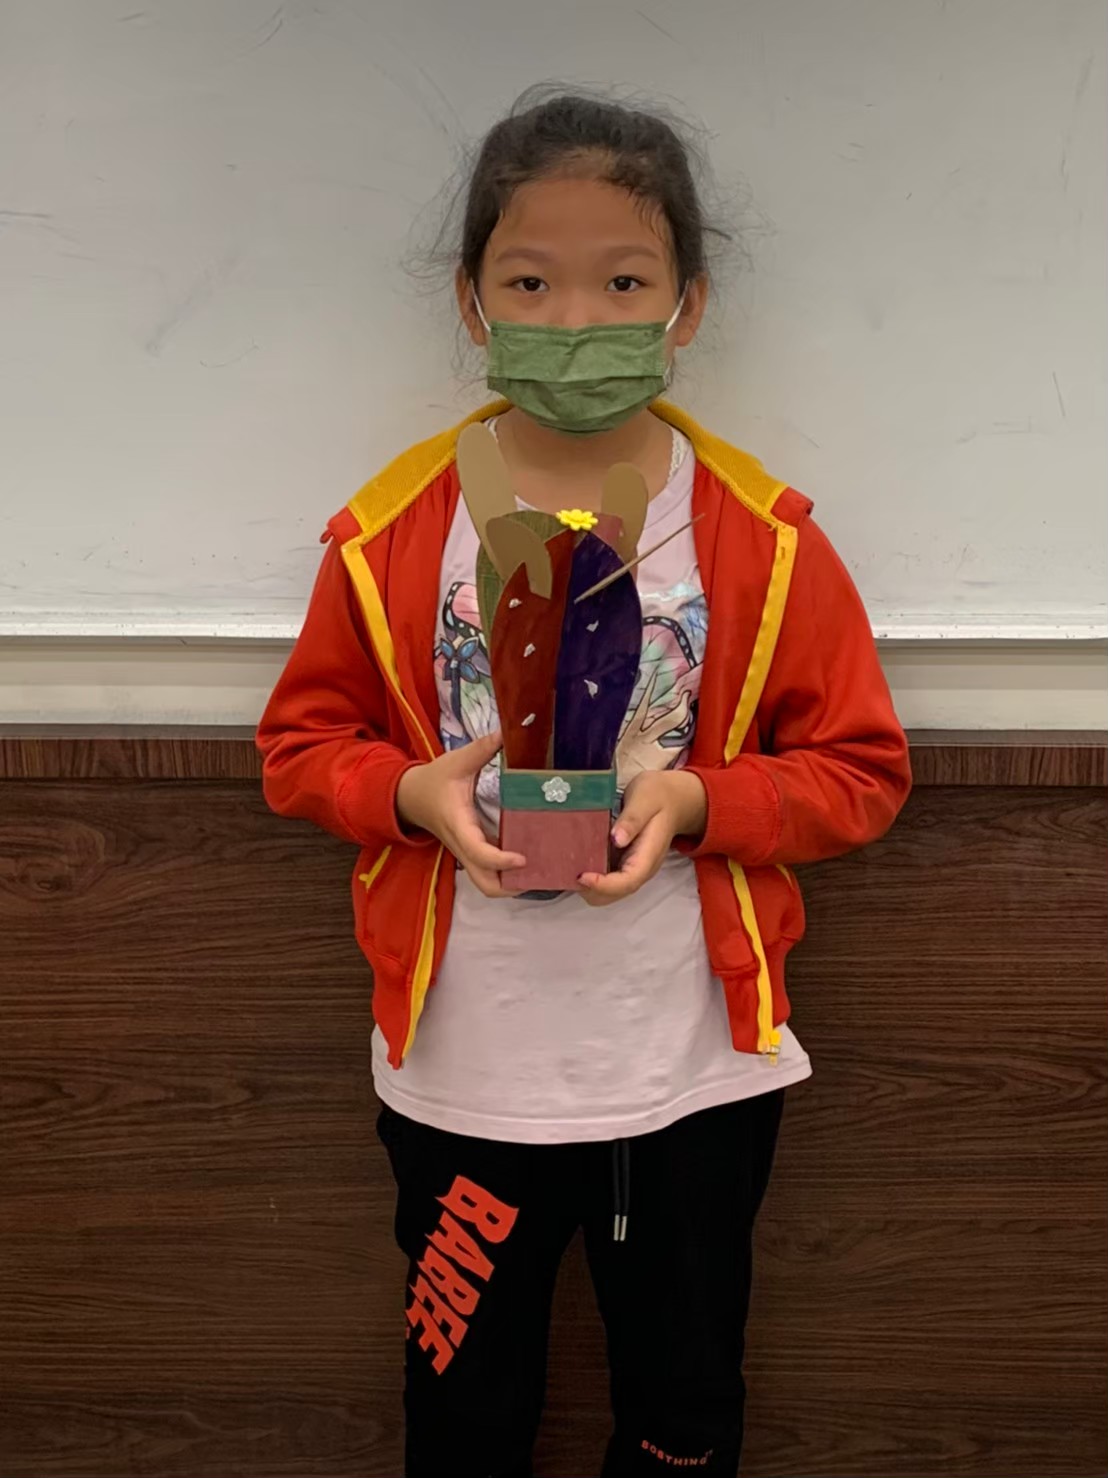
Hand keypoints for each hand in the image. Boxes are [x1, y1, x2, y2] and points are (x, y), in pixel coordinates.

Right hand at [396, 731, 525, 897]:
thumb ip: (483, 748)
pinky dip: (509, 873)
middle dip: (511, 887)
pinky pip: (490, 872)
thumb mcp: (457, 761)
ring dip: (512, 884)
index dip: (500, 860)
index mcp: (458, 825)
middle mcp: (463, 846)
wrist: (410, 797)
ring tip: (540, 868)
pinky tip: (532, 858)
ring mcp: (468, 853)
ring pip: (488, 884)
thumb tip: (508, 732)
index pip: (477, 852)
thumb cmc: (434, 780)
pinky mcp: (472, 852)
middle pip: (485, 885)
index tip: (522, 858)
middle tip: (539, 872)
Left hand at [578, 769, 706, 906]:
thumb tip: (617, 840)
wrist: (672, 798)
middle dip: (590, 890)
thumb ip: (632, 819)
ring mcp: (632, 868)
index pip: (628, 881)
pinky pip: (606, 879)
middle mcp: (641, 868)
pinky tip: (574, 861)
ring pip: (609, 891)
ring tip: (567, 868)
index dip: (604, 885)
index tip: (582, 876)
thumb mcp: (645, 798)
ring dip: (587, 887)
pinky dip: (589, 877)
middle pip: (615, 894)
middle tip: (567, 872)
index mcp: (649, 855)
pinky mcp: (623, 863)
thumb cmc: (658, 795)